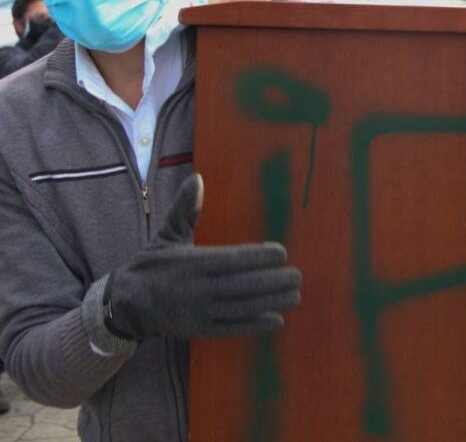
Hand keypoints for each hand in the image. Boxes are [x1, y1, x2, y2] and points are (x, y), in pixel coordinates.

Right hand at [106, 174, 301, 340]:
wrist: (126, 305)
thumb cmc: (153, 265)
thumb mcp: (167, 235)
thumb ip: (185, 209)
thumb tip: (196, 179)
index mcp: (193, 263)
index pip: (231, 260)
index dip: (257, 258)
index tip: (281, 253)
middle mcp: (198, 289)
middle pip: (241, 286)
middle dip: (271, 282)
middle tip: (297, 276)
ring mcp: (199, 312)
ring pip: (240, 308)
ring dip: (269, 302)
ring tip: (294, 296)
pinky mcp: (199, 330)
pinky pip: (230, 329)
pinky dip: (253, 326)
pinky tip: (276, 320)